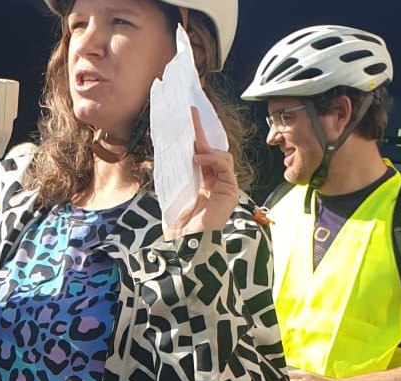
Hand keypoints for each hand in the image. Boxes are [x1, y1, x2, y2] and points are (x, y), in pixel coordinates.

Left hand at [174, 107, 238, 235]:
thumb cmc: (177, 227)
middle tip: (191, 115)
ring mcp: (223, 187)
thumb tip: (170, 153)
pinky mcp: (230, 191)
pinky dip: (213, 158)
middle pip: (210, 152)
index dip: (195, 138)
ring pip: (220, 156)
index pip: (199, 156)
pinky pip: (225, 166)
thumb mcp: (172, 194)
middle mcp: (214, 184)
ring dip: (206, 147)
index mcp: (200, 184)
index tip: (187, 120)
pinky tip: (199, 158)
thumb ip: (175, 175)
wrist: (185, 245)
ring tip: (193, 144)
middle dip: (201, 133)